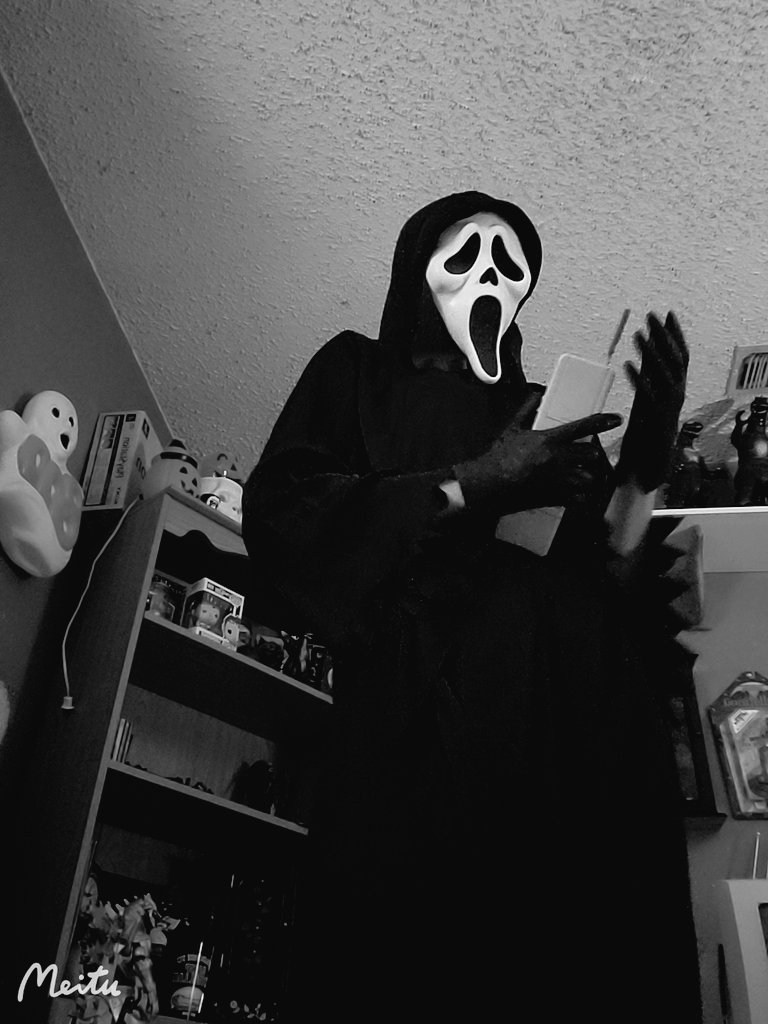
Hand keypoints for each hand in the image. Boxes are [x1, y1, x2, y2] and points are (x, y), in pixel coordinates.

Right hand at [453, 391, 621, 512]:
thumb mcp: (512, 429)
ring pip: (588, 477)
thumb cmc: (498, 459)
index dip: (603, 422)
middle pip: (591, 454)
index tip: (616, 419)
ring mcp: (559, 480)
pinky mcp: (556, 497)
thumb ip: (526, 410)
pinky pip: (579, 498)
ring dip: (587, 475)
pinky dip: (580, 496)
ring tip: (580, 474)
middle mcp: (559, 459)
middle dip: (591, 454)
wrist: (490, 484)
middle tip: (586, 454)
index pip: (584, 427)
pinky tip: (575, 493)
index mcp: (550, 440)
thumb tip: (535, 397)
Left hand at [616, 311, 688, 492]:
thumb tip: (641, 358)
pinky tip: (629, 365)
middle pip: (675, 361)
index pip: (679, 358)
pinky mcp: (655, 424)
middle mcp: (675, 399)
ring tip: (638, 334)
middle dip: (664, 336)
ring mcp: (667, 411)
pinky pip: (648, 398)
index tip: (667, 315)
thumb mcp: (644, 404)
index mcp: (672, 393)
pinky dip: (639, 380)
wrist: (644, 475)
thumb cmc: (643, 441)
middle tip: (652, 315)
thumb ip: (645, 382)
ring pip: (665, 375)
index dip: (675, 335)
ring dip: (651, 353)